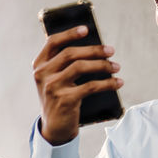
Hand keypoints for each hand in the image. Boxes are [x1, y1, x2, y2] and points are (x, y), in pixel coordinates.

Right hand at [32, 25, 123, 145]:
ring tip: (116, 67)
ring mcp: (53, 87)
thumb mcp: (55, 80)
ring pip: (80, 67)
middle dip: (94, 50)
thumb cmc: (60, 99)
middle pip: (70, 53)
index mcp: (39, 65)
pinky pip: (90, 86)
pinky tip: (117, 83)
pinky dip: (107, 83)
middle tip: (111, 51)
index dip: (70, 34)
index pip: (53, 42)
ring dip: (102, 65)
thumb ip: (64, 65)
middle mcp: (43, 74)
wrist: (54, 128)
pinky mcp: (65, 100)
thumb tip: (93, 50)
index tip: (87, 29)